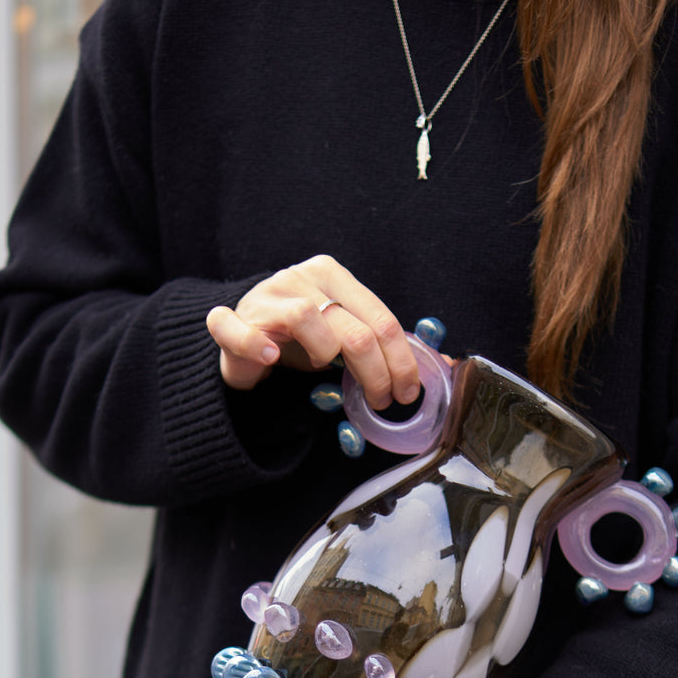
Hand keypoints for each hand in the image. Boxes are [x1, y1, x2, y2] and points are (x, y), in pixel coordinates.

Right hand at [206, 255, 419, 409]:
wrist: (242, 335)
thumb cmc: (300, 340)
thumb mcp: (347, 337)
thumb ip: (384, 345)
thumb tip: (446, 364)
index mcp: (333, 276)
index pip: (381, 319)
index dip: (401, 362)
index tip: (408, 394)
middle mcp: (299, 278)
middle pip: (353, 327)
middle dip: (376, 373)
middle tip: (381, 402)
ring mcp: (264, 296)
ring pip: (306, 318)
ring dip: (323, 354)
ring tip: (321, 370)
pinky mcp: (231, 319)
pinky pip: (237, 328)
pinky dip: (256, 344)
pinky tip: (272, 358)